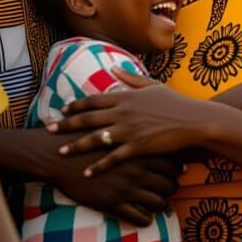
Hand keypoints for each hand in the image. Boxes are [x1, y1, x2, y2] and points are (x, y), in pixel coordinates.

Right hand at [41, 143, 180, 226]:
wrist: (58, 155)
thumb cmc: (85, 139)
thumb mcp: (112, 128)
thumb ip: (130, 129)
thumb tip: (145, 131)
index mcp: (138, 149)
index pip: (172, 162)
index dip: (176, 169)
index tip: (174, 172)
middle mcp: (137, 168)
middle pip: (169, 183)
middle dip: (171, 188)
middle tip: (167, 189)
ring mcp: (126, 187)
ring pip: (158, 202)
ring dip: (161, 205)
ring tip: (157, 203)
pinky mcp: (113, 203)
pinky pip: (140, 217)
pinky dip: (145, 219)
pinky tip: (143, 215)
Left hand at [49, 72, 214, 176]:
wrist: (193, 120)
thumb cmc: (175, 102)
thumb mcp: (152, 85)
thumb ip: (130, 78)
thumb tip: (113, 69)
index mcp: (125, 96)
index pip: (94, 100)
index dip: (76, 105)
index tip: (62, 110)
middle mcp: (123, 112)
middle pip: (87, 118)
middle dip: (66, 125)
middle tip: (49, 130)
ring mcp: (129, 130)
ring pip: (95, 139)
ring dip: (76, 146)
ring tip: (61, 152)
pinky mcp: (137, 146)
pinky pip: (112, 158)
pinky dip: (98, 166)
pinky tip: (87, 173)